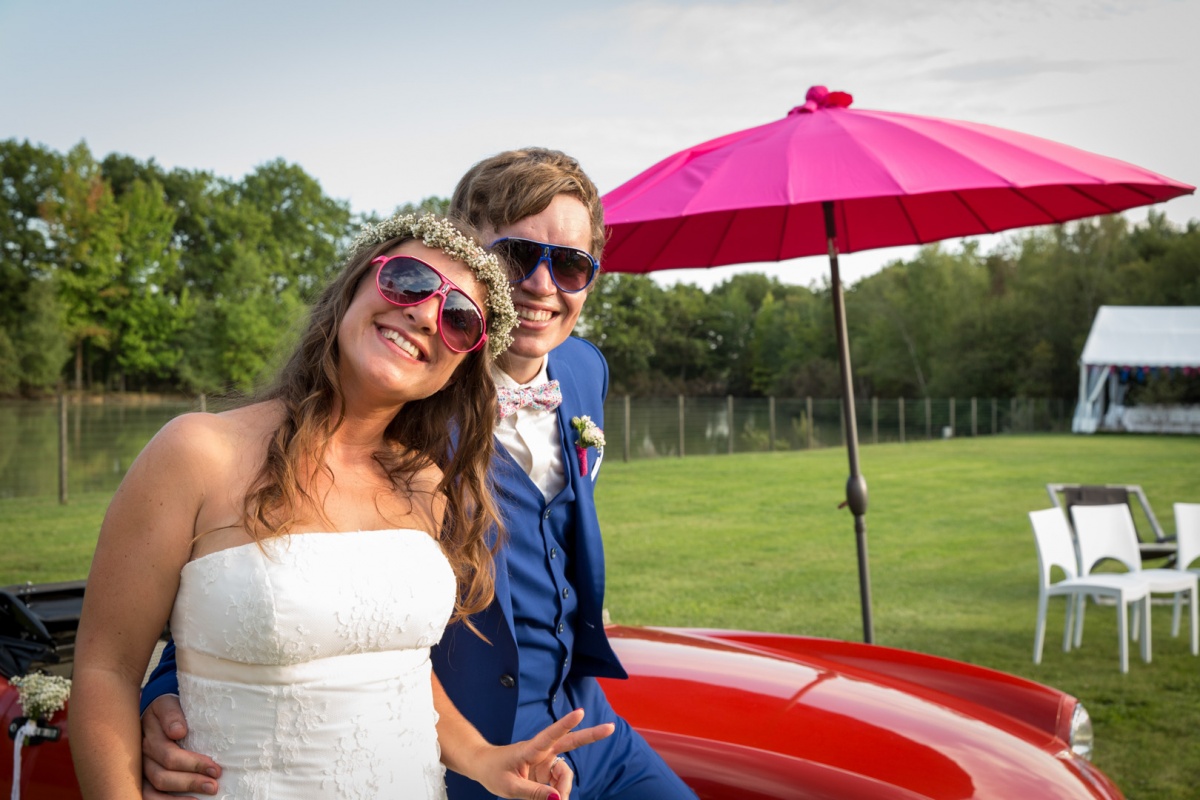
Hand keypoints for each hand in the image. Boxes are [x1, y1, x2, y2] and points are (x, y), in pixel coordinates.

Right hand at [141, 694, 221, 797]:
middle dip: (191, 781)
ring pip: (154, 788)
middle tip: (214, 784)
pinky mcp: (140, 778)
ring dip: (179, 797)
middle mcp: (141, 751)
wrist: (159, 712)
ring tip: (203, 796)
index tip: (215, 769)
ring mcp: (139, 766)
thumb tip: (178, 732)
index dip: (193, 764)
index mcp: (149, 731)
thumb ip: (173, 714)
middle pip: (162, 774)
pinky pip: (147, 796)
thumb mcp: (170, 703)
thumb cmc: (172, 709)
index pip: (169, 754)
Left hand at [468, 708, 614, 799]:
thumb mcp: (509, 787)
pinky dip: (558, 793)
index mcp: (530, 749)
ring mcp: (545, 760)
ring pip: (565, 774)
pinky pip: (559, 782)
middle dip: (591, 735)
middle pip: (570, 742)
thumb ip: (534, 793)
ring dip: (563, 789)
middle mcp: (542, 751)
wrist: (483, 766)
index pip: (550, 735)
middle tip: (611, 727)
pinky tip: (552, 798)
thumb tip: (558, 799)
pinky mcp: (546, 769)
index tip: (580, 712)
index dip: (566, 724)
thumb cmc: (493, 771)